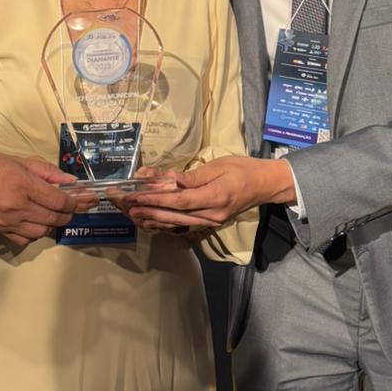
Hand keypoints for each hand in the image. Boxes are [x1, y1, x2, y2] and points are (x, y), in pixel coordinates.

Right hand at [0, 144, 77, 246]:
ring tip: (56, 213)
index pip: (59, 200)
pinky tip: (35, 222)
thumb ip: (44, 171)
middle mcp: (17, 207)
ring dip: (53, 224)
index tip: (87, 197)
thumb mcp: (15, 160)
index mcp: (22, 184)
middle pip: (54, 218)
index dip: (77, 201)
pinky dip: (34, 233)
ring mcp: (6, 223)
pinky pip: (23, 239)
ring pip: (42, 232)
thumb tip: (70, 182)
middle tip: (76, 205)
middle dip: (69, 213)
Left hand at [125, 156, 293, 232]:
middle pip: (174, 215)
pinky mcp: (209, 221)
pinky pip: (184, 224)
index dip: (155, 199)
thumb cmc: (243, 169)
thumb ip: (193, 176)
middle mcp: (211, 214)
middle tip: (126, 206)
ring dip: (153, 219)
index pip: (179, 201)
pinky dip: (166, 223)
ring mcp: (211, 221)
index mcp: (215, 197)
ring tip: (133, 214)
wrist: (265, 185)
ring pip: (177, 223)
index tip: (135, 195)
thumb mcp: (219, 166)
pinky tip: (152, 220)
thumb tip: (168, 180)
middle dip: (148, 211)